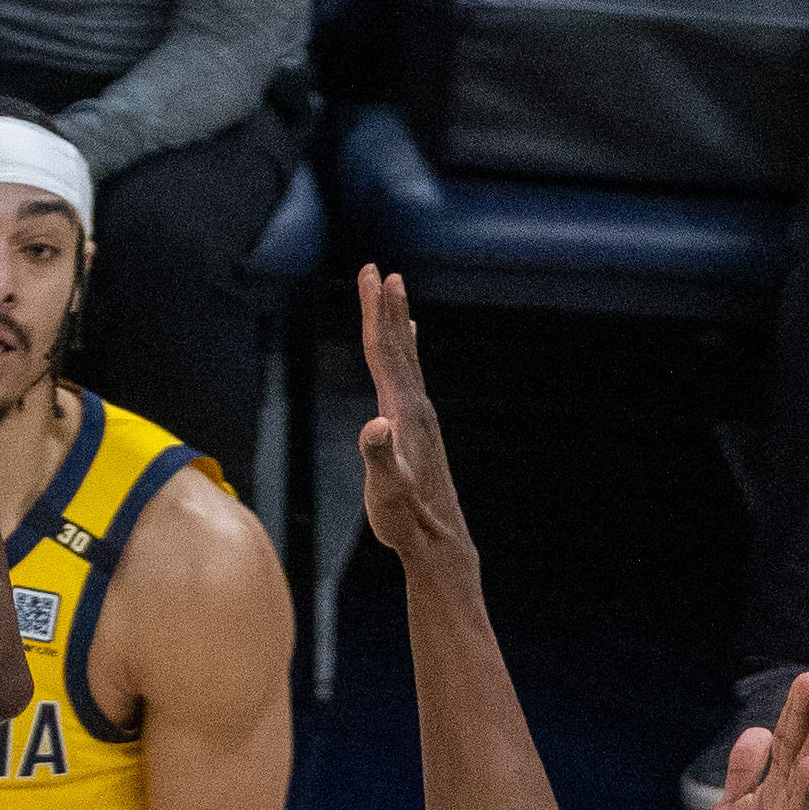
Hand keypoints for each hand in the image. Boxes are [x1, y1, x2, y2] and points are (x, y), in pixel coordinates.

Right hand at [355, 266, 466, 558]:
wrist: (436, 539)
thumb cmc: (405, 517)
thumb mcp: (385, 489)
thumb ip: (378, 456)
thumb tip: (374, 425)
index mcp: (403, 412)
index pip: (384, 352)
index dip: (374, 313)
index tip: (371, 277)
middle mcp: (416, 407)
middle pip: (397, 346)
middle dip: (385, 307)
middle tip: (379, 270)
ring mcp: (420, 417)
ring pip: (406, 359)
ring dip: (398, 324)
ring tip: (396, 294)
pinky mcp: (419, 429)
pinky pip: (411, 377)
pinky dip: (407, 353)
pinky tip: (409, 345)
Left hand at [695, 669, 808, 809]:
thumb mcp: (731, 809)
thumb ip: (744, 773)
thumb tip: (759, 731)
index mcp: (773, 792)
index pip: (787, 744)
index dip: (793, 712)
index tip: (805, 679)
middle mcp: (787, 804)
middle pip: (800, 751)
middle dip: (806, 716)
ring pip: (805, 778)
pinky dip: (804, 790)